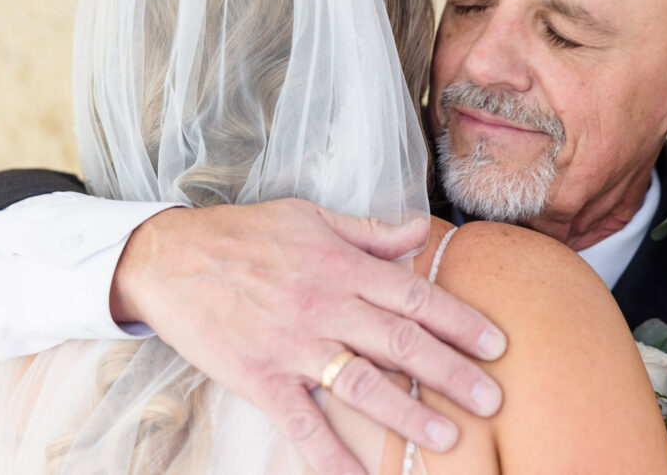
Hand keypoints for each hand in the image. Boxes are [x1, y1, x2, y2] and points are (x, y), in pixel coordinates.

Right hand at [109, 199, 505, 474]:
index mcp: (341, 266)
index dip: (460, 321)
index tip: (496, 344)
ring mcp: (293, 346)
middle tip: (493, 398)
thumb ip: (369, 229)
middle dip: (452, 373)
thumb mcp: (310, 216)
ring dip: (408, 415)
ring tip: (448, 439)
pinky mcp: (260, 379)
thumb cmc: (244, 234)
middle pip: (401, 343)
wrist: (171, 257)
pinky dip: (330, 457)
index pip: (414, 296)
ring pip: (362, 384)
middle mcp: (325, 307)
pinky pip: (301, 424)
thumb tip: (418, 229)